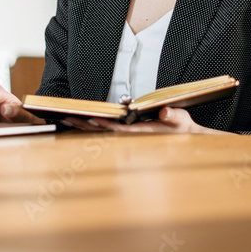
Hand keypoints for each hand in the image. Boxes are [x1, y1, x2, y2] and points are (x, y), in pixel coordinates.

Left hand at [63, 107, 226, 133]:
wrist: (184, 139)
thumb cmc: (181, 128)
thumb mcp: (181, 121)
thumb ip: (173, 116)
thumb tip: (165, 112)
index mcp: (142, 133)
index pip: (121, 129)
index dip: (106, 124)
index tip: (93, 117)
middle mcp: (131, 136)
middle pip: (104, 132)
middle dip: (86, 125)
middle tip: (68, 117)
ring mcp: (127, 136)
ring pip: (100, 132)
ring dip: (83, 126)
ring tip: (66, 118)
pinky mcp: (125, 134)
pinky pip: (103, 131)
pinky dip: (90, 127)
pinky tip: (78, 122)